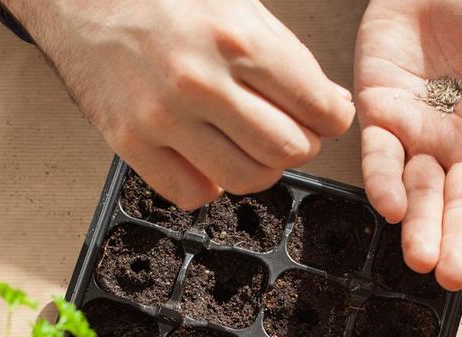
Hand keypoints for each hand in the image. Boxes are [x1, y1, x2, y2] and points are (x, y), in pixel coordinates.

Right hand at [5, 0, 354, 208]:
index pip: (319, 108)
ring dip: (258, 167)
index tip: (325, 116)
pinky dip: (208, 182)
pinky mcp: (129, 141)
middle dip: (299, 143)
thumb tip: (331, 106)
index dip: (332, 117)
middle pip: (289, 150)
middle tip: (286, 129)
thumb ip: (287, 56)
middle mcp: (200, 81)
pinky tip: (206, 155)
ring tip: (247, 144)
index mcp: (236, 38)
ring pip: (246, 179)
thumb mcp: (237, 4)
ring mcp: (162, 117)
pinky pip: (191, 193)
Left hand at [355, 0, 461, 289]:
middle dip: (458, 241)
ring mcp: (419, 136)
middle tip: (454, 277)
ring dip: (419, 227)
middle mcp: (461, 147)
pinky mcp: (379, 116)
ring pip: (420, 192)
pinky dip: (383, 181)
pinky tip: (390, 207)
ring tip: (420, 260)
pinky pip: (379, 156)